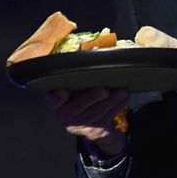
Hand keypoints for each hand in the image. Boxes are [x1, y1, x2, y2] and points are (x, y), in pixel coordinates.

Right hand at [47, 24, 176, 155]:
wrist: (91, 122)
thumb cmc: (82, 94)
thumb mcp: (75, 84)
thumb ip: (77, 70)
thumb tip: (92, 45)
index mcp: (55, 102)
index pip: (52, 100)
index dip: (55, 98)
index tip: (61, 93)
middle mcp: (64, 116)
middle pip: (77, 109)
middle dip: (91, 98)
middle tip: (104, 89)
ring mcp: (79, 127)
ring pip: (95, 114)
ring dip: (111, 101)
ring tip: (122, 90)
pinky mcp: (95, 132)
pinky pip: (107, 119)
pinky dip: (117, 107)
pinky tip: (123, 97)